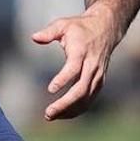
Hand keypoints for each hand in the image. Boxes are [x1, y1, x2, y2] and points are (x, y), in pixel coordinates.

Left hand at [32, 5, 119, 119]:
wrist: (105, 29)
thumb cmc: (79, 28)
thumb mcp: (62, 24)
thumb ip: (48, 32)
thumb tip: (34, 38)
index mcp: (81, 52)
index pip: (73, 69)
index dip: (62, 79)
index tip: (50, 90)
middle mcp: (91, 67)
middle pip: (80, 89)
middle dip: (65, 104)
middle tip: (48, 113)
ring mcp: (97, 76)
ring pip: (86, 98)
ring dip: (70, 110)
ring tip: (51, 116)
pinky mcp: (99, 82)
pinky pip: (89, 99)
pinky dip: (77, 109)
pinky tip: (63, 114)